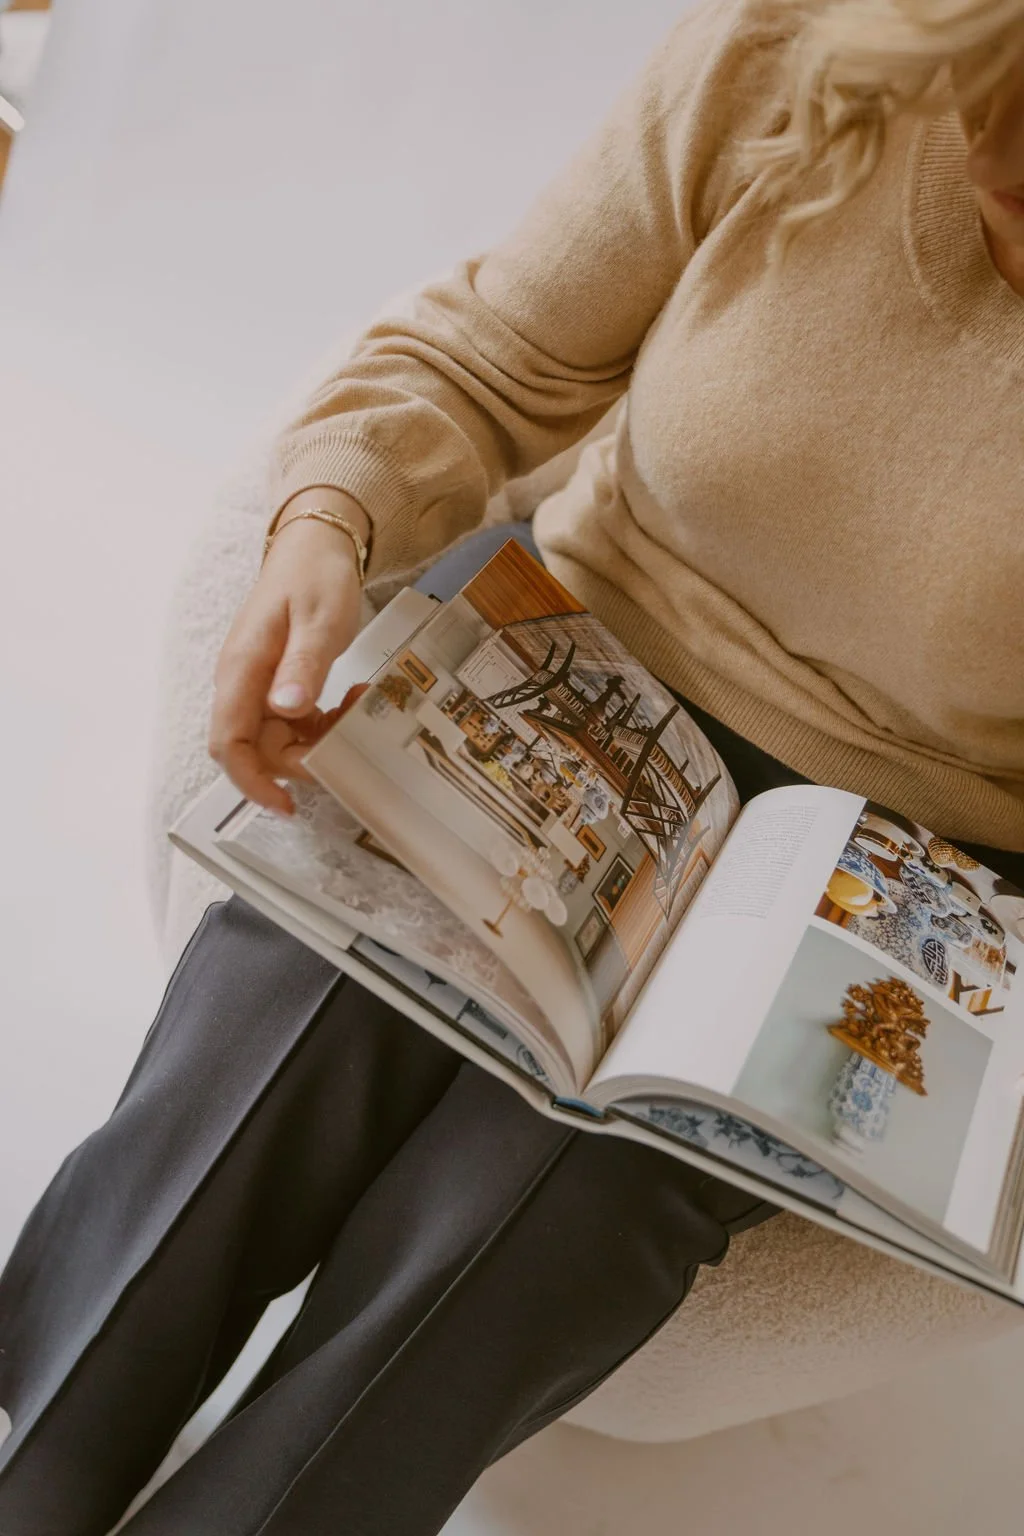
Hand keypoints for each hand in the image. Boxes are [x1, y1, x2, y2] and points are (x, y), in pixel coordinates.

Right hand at [207, 490, 369, 815]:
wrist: (316, 543)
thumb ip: (303, 665)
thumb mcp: (319, 619)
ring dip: (319, 740)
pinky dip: (324, 724)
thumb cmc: (314, 574)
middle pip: (258, 751)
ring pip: (280, 741)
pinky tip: (350, 698)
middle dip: (303, 758)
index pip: (228, 744)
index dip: (251, 782)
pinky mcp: (279, 684)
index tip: (286, 804)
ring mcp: (260, 685)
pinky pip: (295, 724)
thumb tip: (286, 709)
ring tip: (355, 707)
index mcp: (242, 670)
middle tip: (346, 737)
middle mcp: (242, 683)